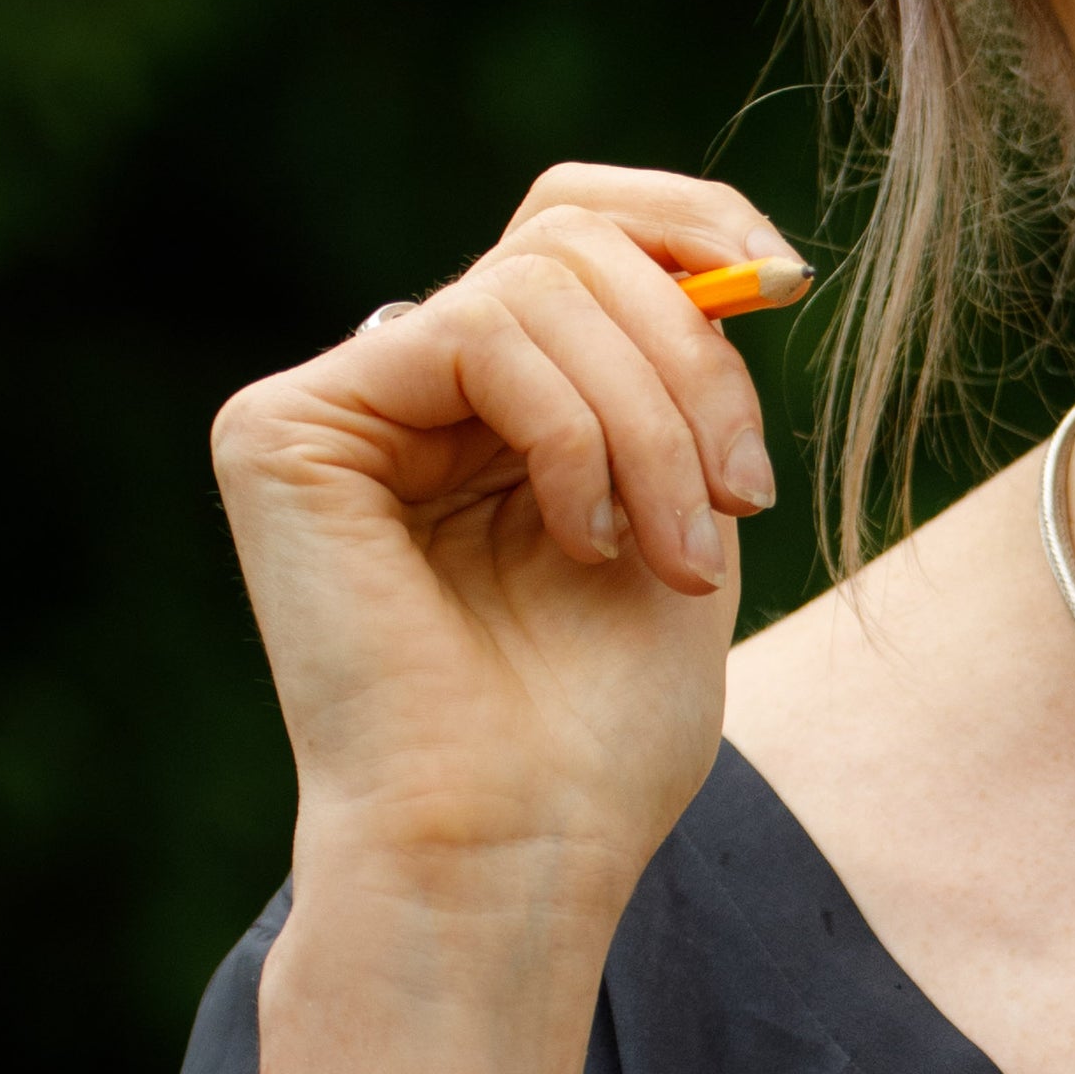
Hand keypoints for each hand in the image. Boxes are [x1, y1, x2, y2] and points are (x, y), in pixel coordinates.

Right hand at [211, 163, 800, 917]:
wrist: (512, 853)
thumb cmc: (598, 734)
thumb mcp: (689, 510)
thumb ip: (685, 378)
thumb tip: (726, 261)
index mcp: (493, 407)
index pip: (578, 222)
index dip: (691, 219)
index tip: (792, 279)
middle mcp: (405, 392)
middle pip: (573, 245)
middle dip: (693, 365)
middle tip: (742, 502)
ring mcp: (336, 407)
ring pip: (538, 285)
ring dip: (651, 420)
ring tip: (680, 556)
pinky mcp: (282, 430)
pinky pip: (473, 334)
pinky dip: (573, 435)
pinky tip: (585, 543)